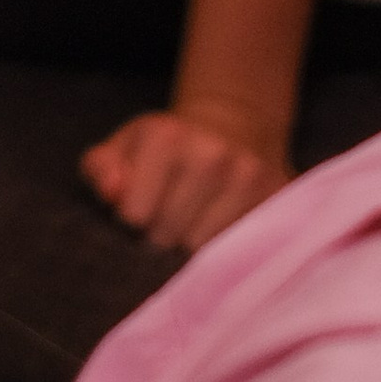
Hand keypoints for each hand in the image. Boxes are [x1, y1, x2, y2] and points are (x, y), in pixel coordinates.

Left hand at [82, 105, 290, 253]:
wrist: (234, 127)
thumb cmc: (165, 149)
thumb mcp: (124, 148)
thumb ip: (101, 170)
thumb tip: (112, 191)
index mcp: (165, 136)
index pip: (134, 215)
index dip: (132, 223)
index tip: (140, 214)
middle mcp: (211, 153)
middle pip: (170, 236)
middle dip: (162, 240)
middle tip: (169, 225)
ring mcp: (249, 176)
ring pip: (207, 252)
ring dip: (196, 253)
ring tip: (195, 229)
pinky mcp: (279, 198)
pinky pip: (244, 252)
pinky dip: (231, 254)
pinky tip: (224, 235)